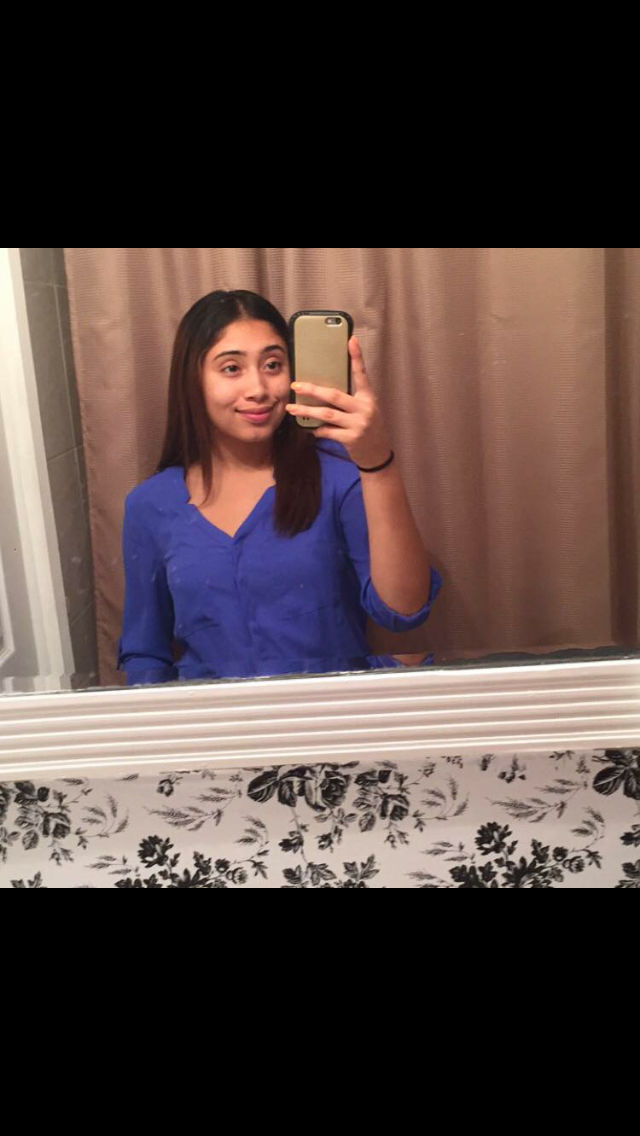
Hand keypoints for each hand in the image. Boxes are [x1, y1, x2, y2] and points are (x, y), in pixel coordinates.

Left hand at [285, 336, 391, 468]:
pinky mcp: (351, 439)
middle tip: (295, 386)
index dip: (357, 357)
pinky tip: (310, 428)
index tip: (351, 340)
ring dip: (307, 412)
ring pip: (327, 414)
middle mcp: (364, 409)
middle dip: (312, 390)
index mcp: (368, 397)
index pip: (362, 374)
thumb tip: (322, 389)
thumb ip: (350, 399)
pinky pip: (328, 432)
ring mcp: (358, 424)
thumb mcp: (364, 409)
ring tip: (291, 409)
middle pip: (334, 395)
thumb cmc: (367, 426)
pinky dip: (317, 430)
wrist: (378, 453)